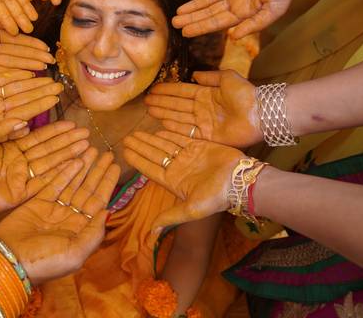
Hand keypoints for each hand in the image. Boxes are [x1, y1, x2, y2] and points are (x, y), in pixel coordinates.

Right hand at [0, 71, 62, 140]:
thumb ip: (2, 129)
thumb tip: (25, 125)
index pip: (24, 112)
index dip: (40, 105)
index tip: (55, 100)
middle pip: (25, 98)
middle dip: (42, 92)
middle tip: (59, 86)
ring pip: (18, 87)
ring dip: (34, 82)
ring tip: (50, 78)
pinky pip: (4, 76)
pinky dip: (17, 73)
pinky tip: (31, 71)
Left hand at [0, 121, 90, 215]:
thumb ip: (5, 131)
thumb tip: (24, 123)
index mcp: (10, 149)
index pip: (38, 138)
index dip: (56, 131)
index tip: (72, 124)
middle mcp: (18, 163)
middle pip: (48, 151)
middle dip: (67, 142)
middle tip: (86, 134)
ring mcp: (19, 179)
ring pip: (49, 165)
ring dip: (68, 157)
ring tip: (86, 148)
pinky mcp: (16, 194)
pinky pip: (41, 184)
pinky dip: (58, 176)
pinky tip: (73, 167)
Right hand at [0, 147, 119, 284]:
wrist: (10, 260)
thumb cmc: (46, 261)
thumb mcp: (75, 254)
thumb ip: (93, 233)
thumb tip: (107, 212)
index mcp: (81, 230)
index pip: (98, 202)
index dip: (107, 184)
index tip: (116, 167)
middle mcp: (69, 217)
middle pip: (87, 190)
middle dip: (97, 172)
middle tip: (107, 153)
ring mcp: (54, 209)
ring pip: (73, 183)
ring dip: (83, 167)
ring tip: (92, 149)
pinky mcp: (38, 202)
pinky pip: (54, 184)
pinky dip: (65, 172)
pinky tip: (75, 160)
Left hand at [123, 130, 242, 231]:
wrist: (239, 181)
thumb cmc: (216, 197)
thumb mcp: (190, 209)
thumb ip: (169, 217)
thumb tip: (151, 233)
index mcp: (173, 182)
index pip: (149, 169)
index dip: (137, 160)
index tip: (123, 152)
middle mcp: (178, 168)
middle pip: (154, 155)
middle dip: (140, 146)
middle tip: (126, 137)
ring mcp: (188, 156)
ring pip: (165, 145)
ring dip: (151, 139)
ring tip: (137, 132)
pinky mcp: (200, 145)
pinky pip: (180, 137)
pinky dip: (169, 133)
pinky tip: (158, 129)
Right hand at [146, 70, 260, 147]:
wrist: (260, 114)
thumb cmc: (246, 94)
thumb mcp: (228, 78)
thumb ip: (210, 76)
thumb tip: (195, 74)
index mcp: (207, 94)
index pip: (182, 91)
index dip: (168, 90)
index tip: (154, 89)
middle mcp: (203, 109)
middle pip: (177, 105)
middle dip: (162, 102)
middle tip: (145, 101)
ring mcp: (204, 123)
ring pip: (179, 117)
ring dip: (164, 113)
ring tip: (149, 110)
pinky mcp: (208, 136)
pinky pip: (187, 131)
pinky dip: (174, 127)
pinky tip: (162, 123)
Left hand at [173, 0, 311, 37]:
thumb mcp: (274, 7)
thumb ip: (255, 23)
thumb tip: (235, 37)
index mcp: (244, 12)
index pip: (217, 22)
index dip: (200, 26)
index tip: (184, 32)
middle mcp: (236, 2)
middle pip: (208, 11)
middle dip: (191, 17)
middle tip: (173, 22)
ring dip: (192, 5)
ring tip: (177, 11)